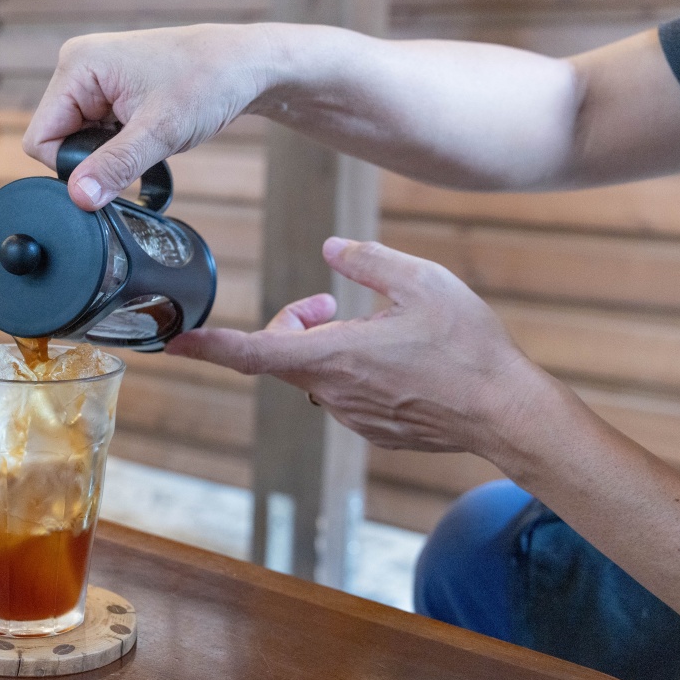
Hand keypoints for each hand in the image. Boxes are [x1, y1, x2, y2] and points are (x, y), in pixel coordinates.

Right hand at [23, 24, 269, 209]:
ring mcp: (93, 81)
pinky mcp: (109, 93)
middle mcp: (77, 68)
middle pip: (57, 141)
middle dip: (93, 158)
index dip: (71, 164)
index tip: (114, 163)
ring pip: (78, 142)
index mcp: (77, 65)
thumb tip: (79, 197)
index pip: (41, 137)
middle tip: (138, 149)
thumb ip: (114, 166)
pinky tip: (147, 137)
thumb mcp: (160, 131)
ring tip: (148, 138)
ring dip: (110, 153)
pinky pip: (97, 135)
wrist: (244, 65)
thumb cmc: (208, 80)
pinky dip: (119, 147)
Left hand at [166, 237, 543, 454]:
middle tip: (329, 301)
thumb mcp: (421, 281)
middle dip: (290, 323)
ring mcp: (352, 416)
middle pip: (279, 355)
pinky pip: (343, 394)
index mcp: (334, 356)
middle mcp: (332, 392)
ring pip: (313, 374)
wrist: (507, 412)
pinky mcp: (372, 430)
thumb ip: (367, 260)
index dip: (207, 346)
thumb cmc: (467, 345)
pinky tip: (398, 361)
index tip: (172, 343)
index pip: (251, 352)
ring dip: (324, 346)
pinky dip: (352, 370)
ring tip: (375, 328)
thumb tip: (328, 249)